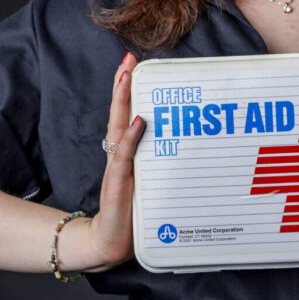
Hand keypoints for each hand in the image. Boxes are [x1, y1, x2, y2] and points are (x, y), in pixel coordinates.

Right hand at [86, 53, 145, 268]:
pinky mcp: (118, 183)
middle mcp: (119, 153)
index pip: (125, 112)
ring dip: (122, 101)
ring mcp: (117, 166)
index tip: (132, 62)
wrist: (113, 240)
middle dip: (122, 84)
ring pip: (118, 126)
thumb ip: (161, 154)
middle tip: (127, 59)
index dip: (126, 87)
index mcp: (127, 150)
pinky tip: (137, 121)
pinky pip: (124, 156)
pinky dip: (130, 138)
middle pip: (119, 112)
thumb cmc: (135, 207)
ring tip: (126, 77)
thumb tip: (185, 133)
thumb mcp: (152, 175)